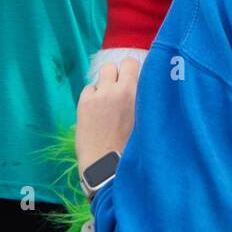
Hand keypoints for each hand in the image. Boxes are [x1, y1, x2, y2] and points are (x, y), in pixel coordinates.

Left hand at [76, 58, 140, 174]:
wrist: (107, 167)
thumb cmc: (131, 149)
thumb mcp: (147, 122)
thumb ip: (146, 102)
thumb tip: (146, 88)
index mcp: (140, 95)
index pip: (136, 63)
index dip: (135, 72)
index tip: (135, 80)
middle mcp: (121, 90)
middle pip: (123, 63)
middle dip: (122, 73)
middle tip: (121, 89)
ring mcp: (102, 94)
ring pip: (105, 70)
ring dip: (107, 81)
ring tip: (108, 99)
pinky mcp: (85, 102)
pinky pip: (89, 87)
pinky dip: (92, 95)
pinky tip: (96, 112)